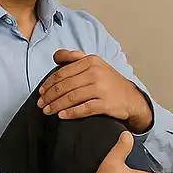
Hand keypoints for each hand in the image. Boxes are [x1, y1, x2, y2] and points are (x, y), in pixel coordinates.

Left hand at [38, 50, 153, 131]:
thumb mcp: (95, 64)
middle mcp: (96, 73)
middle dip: (49, 95)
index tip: (41, 91)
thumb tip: (55, 56)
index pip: (63, 72)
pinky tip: (61, 116)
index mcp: (91, 61)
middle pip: (65, 85)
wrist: (131, 98)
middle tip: (41, 103)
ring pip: (71, 97)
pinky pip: (83, 109)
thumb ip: (75, 58)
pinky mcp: (105, 104)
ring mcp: (101, 88)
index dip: (49, 83)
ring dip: (56, 105)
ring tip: (47, 111)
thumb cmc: (109, 81)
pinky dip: (70, 113)